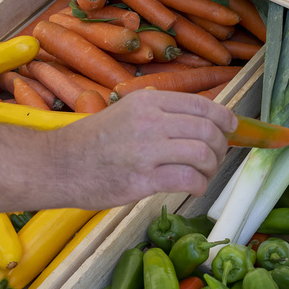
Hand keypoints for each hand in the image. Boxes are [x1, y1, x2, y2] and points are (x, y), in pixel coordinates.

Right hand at [52, 90, 238, 208]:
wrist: (57, 165)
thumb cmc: (92, 142)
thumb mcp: (125, 111)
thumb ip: (158, 112)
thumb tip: (199, 119)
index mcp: (148, 101)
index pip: (203, 105)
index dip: (225, 119)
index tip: (231, 129)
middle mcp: (151, 121)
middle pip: (208, 130)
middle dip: (221, 146)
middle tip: (216, 158)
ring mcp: (147, 150)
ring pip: (204, 154)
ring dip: (212, 167)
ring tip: (204, 174)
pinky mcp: (143, 180)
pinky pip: (188, 179)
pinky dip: (200, 185)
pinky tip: (194, 188)